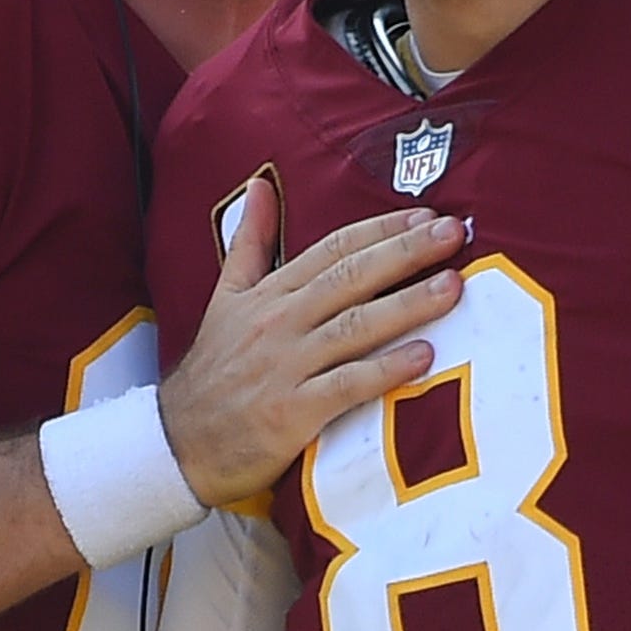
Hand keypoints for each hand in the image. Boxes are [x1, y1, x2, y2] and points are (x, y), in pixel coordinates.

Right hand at [159, 179, 464, 503]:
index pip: (332, 249)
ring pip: (354, 326)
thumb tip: (259, 186)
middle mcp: (279, 322)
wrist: (177, 444)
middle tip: (453, 234)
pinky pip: (346, 385)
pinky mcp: (291, 412)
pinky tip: (424, 356)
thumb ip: (248, 242)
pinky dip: (386, 370)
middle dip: (405, 252)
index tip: (426, 215)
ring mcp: (285, 366)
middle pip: (350, 277)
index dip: (381, 229)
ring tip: (453, 286)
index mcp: (269, 293)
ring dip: (407, 303)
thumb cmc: (213, 373)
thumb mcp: (224, 298)